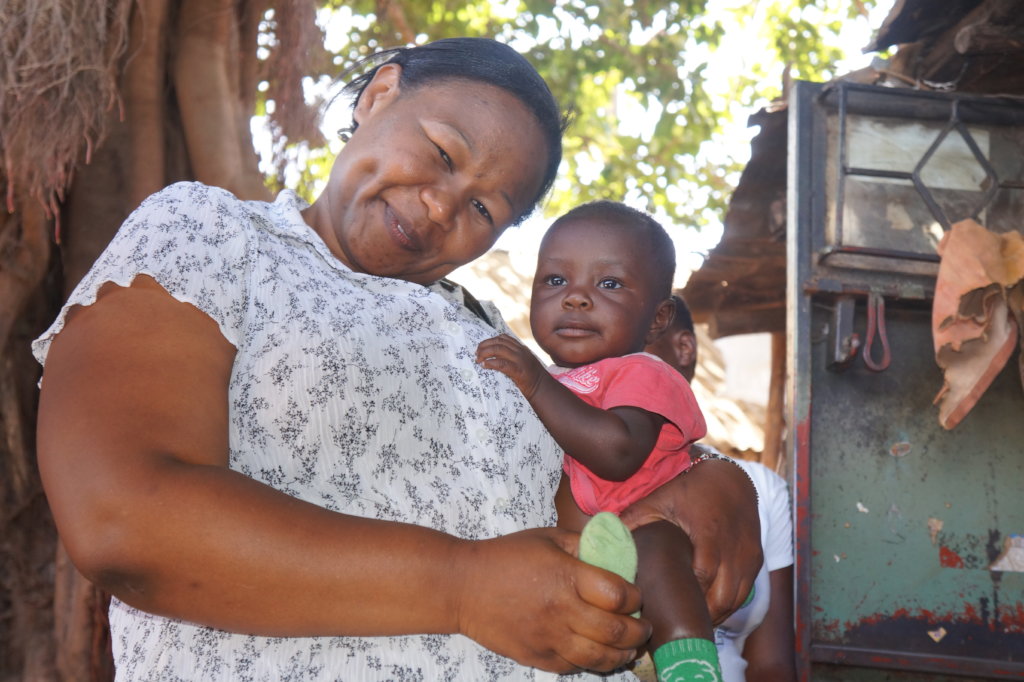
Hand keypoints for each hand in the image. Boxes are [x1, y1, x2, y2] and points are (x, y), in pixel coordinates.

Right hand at [453, 527, 650, 672]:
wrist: (462, 586)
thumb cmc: (506, 556)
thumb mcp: (547, 537)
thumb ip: (582, 545)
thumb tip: (613, 552)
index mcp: (567, 577)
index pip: (619, 596)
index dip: (635, 597)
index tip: (635, 595)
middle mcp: (562, 611)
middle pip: (616, 631)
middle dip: (638, 631)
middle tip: (644, 626)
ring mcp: (549, 638)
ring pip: (599, 658)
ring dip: (622, 655)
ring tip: (630, 648)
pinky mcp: (536, 657)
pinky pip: (573, 666)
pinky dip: (591, 663)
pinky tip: (598, 654)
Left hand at [476, 334, 547, 398]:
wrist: (542, 390)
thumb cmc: (530, 379)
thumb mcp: (522, 363)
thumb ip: (512, 357)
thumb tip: (492, 357)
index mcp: (521, 349)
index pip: (503, 338)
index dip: (489, 340)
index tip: (481, 347)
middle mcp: (521, 351)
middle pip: (498, 341)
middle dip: (484, 346)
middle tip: (476, 354)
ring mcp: (520, 360)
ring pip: (499, 349)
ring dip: (485, 353)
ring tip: (478, 359)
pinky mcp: (518, 371)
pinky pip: (502, 363)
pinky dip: (491, 363)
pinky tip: (484, 366)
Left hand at [617, 459, 761, 623]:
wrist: (731, 479)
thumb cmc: (691, 490)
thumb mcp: (661, 499)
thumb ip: (635, 518)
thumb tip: (609, 537)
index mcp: (710, 534)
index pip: (703, 576)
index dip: (687, 598)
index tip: (665, 612)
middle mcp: (734, 548)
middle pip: (722, 597)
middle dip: (701, 615)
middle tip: (675, 628)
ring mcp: (748, 556)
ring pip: (735, 600)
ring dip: (715, 615)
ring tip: (689, 625)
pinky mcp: (755, 561)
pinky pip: (744, 593)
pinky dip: (727, 606)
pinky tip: (707, 612)